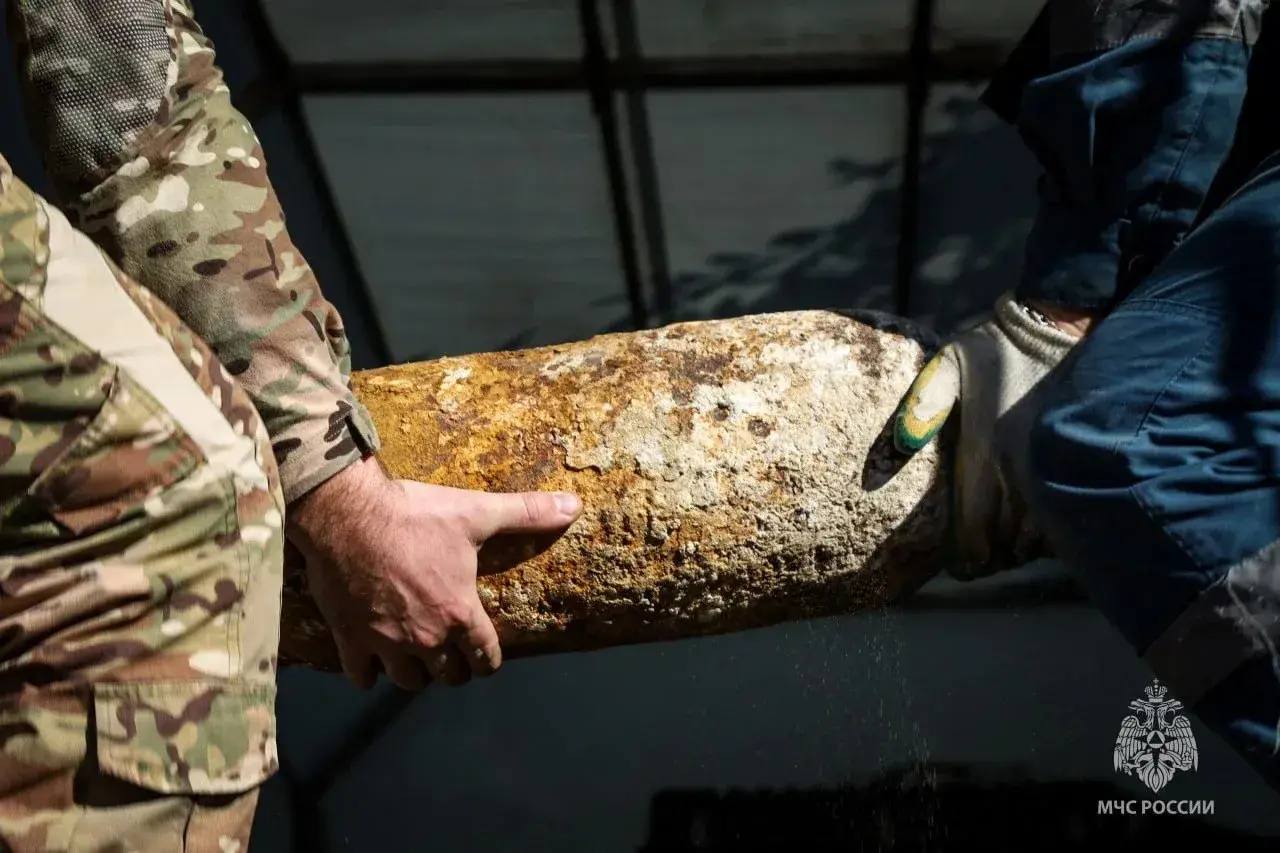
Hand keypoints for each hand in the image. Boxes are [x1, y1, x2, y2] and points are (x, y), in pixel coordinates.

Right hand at [287, 456, 582, 688]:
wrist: (348, 514)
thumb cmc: (415, 514)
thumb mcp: (477, 512)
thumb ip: (527, 513)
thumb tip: (574, 506)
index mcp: (458, 613)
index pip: (484, 657)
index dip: (488, 661)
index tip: (485, 659)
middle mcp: (425, 638)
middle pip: (447, 676)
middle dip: (454, 669)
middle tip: (452, 656)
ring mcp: (385, 642)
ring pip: (407, 681)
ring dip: (415, 674)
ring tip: (417, 659)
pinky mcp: (350, 638)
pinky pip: (362, 676)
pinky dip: (369, 674)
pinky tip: (373, 663)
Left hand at [893, 293, 1091, 576]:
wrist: (1057, 324)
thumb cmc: (993, 347)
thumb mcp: (947, 362)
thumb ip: (923, 403)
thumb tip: (900, 443)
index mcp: (985, 450)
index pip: (976, 526)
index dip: (968, 556)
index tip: (961, 567)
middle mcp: (1020, 467)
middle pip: (1007, 540)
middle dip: (995, 557)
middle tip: (982, 564)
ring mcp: (1052, 465)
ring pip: (1040, 533)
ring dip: (1023, 548)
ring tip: (1008, 552)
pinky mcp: (1078, 458)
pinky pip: (1067, 513)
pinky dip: (1053, 530)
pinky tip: (1040, 529)